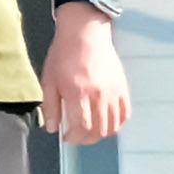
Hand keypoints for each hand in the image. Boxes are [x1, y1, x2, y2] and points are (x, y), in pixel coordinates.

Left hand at [43, 15, 133, 145]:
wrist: (84, 34)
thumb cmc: (63, 55)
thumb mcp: (48, 80)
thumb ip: (50, 106)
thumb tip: (52, 128)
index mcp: (77, 92)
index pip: (81, 127)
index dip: (74, 138)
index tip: (67, 138)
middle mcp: (98, 95)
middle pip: (99, 130)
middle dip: (86, 139)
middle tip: (78, 137)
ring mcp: (114, 92)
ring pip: (113, 125)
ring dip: (102, 134)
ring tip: (90, 131)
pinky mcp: (123, 88)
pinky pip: (125, 114)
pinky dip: (117, 124)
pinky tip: (106, 123)